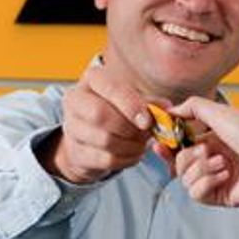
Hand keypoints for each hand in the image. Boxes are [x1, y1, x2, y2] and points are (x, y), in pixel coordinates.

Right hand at [38, 66, 153, 183]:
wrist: (88, 136)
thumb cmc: (114, 111)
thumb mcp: (131, 100)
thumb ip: (149, 103)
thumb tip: (166, 108)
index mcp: (92, 80)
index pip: (110, 88)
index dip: (131, 105)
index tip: (147, 121)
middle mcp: (76, 100)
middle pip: (101, 115)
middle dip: (129, 128)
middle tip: (146, 133)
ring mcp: (72, 127)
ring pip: (105, 140)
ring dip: (131, 146)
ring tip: (142, 144)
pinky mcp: (76, 152)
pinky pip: (106, 159)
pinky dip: (126, 159)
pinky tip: (133, 154)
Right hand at [170, 97, 238, 206]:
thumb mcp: (219, 111)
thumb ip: (192, 107)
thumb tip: (171, 111)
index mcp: (212, 141)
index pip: (180, 146)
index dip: (167, 147)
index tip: (159, 144)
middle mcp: (213, 161)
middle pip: (179, 164)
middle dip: (187, 157)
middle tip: (203, 151)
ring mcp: (217, 180)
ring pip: (185, 179)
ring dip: (201, 169)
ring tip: (222, 162)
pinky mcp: (221, 196)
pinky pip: (196, 194)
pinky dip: (206, 182)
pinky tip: (224, 175)